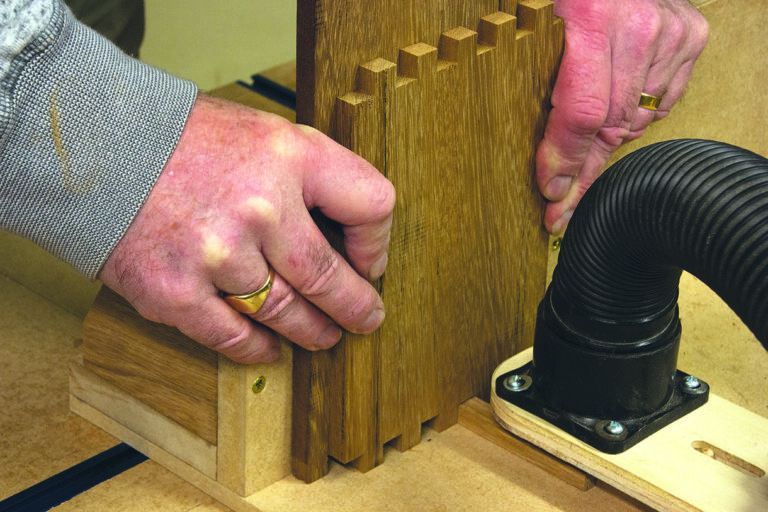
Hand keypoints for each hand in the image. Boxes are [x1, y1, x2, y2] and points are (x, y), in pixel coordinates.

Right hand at [99, 94, 394, 362]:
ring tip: (323, 336)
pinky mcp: (176, 292)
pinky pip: (235, 337)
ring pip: (288, 315)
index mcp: (290, 157)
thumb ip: (311, 177)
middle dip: (356, 308)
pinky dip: (259, 349)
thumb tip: (348, 236)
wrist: (98, 148)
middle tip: (364, 320)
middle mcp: (260, 207)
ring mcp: (217, 255)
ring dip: (312, 332)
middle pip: (332, 278)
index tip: (370, 262)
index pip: (371, 206)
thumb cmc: (188, 141)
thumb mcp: (266, 134)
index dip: (376, 243)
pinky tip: (270, 348)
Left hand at [537, 0, 708, 233]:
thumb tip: (546, 158)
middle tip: (564, 198)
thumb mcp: (541, 32)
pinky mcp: (691, 37)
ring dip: (610, 139)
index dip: (567, 159)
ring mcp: (670, 33)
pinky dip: (638, 114)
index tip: (553, 192)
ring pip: (638, 120)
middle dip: (584, 167)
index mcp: (591, 20)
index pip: (583, 113)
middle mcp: (638, 27)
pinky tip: (619, 106)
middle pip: (612, 125)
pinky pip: (664, 103)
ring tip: (586, 145)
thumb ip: (542, 82)